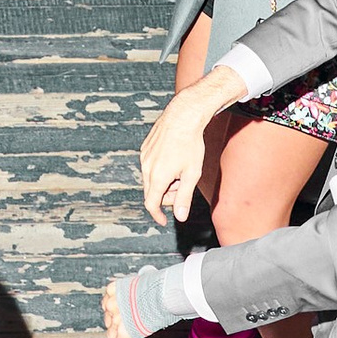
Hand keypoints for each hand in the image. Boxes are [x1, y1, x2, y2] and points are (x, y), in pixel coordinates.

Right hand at [139, 68, 246, 221]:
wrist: (183, 116)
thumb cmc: (191, 145)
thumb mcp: (192, 174)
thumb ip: (184, 197)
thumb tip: (180, 217)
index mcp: (157, 177)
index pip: (151, 204)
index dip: (157, 215)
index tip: (164, 221)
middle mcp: (146, 167)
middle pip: (152, 192)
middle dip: (167, 195)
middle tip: (184, 185)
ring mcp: (144, 156)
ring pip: (151, 178)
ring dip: (164, 182)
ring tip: (181, 169)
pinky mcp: (145, 147)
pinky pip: (150, 166)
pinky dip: (160, 169)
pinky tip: (174, 157)